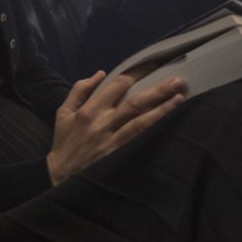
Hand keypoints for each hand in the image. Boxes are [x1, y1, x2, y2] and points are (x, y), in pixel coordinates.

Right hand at [46, 70, 187, 183]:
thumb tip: (100, 73)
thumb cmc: (65, 142)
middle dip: (157, 89)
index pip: (118, 84)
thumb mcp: (64, 113)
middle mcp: (103, 122)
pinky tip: (170, 121)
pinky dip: (154, 128)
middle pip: (135, 102)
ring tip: (181, 96)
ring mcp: (112, 140)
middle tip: (178, 80)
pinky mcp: (119, 154)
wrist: (60, 175)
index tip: (154, 65)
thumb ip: (79, 90)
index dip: (137, 73)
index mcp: (90, 109)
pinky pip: (139, 139)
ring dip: (162, 108)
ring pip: (141, 120)